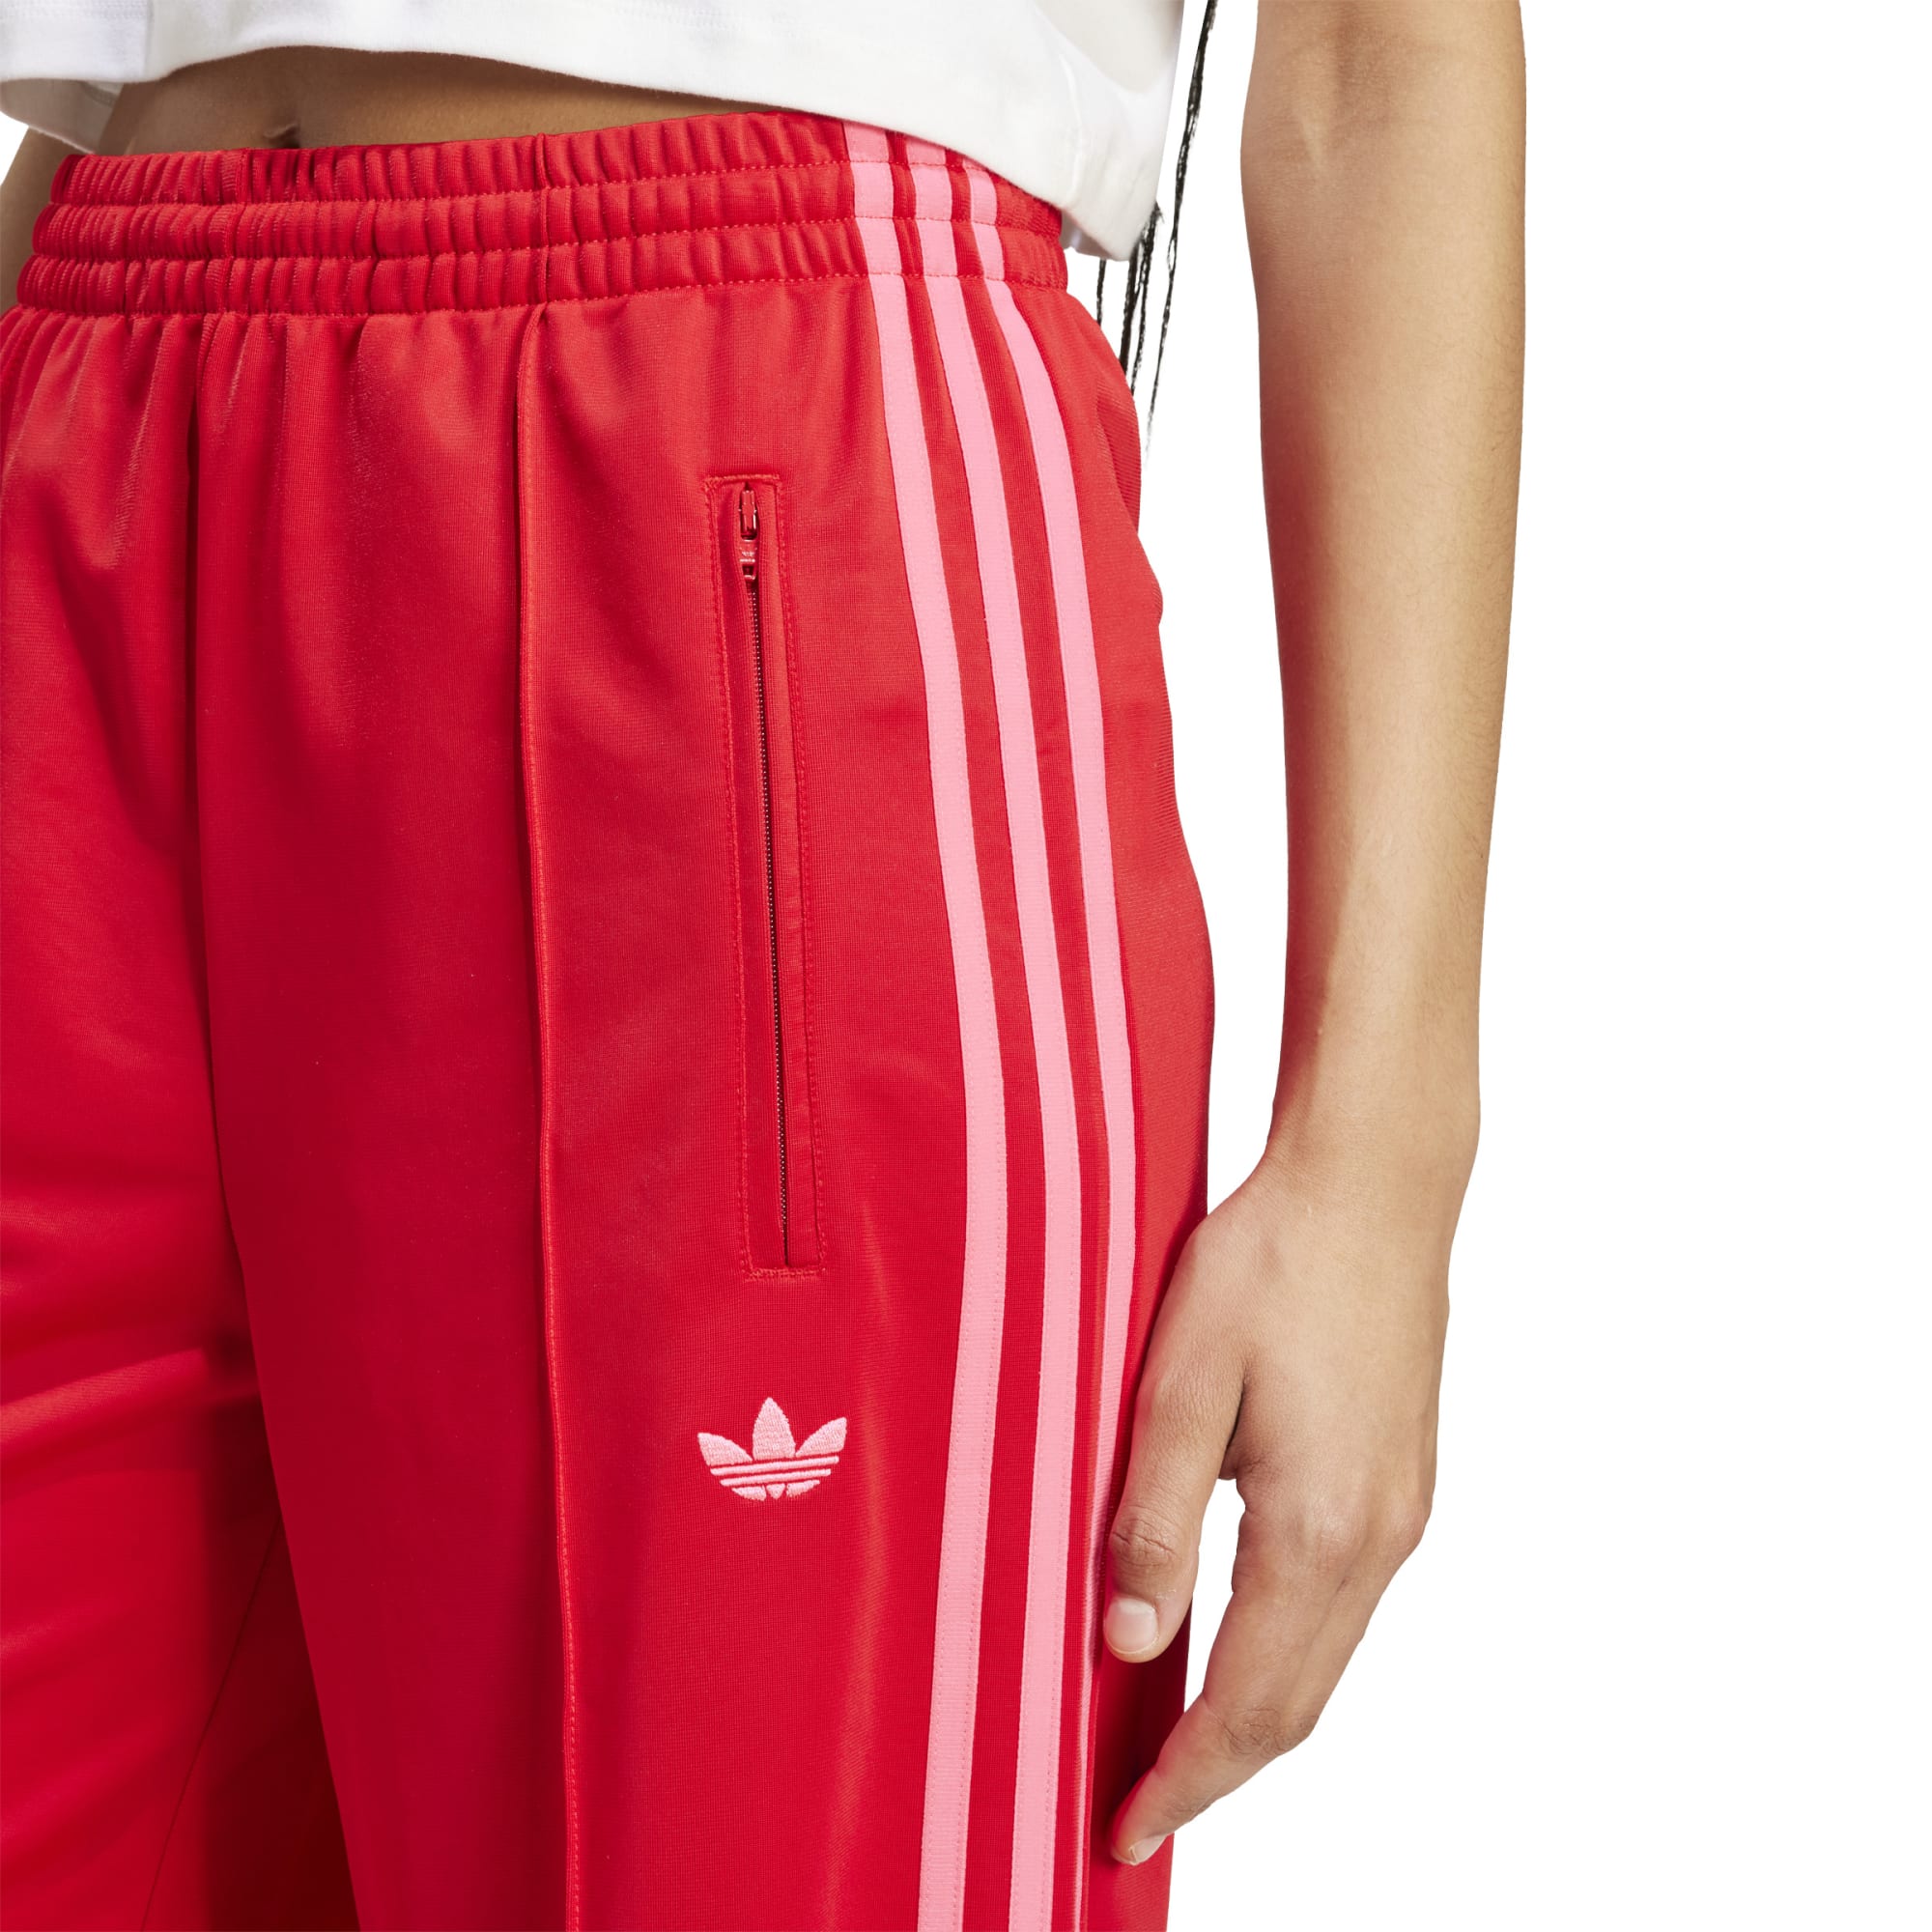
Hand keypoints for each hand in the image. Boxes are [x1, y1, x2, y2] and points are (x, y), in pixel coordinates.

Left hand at [1104, 1122, 1463, 1862]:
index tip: (1125, 1827)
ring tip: (1173, 1743)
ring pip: (1325, 1662)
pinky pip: (1344, 1607)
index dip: (1185, 1778)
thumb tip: (1127, 1641)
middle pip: (1297, 1705)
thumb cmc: (1273, 1261)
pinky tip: (1233, 1643)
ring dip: (1252, 1718)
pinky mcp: (1404, 1481)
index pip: (1248, 1702)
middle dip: (1217, 1771)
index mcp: (1320, 1526)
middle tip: (1136, 1808)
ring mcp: (1403, 1512)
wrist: (1375, 1184)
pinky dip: (1285, 1655)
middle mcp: (1379, 1538)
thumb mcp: (1181, 1378)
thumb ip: (1154, 1516)